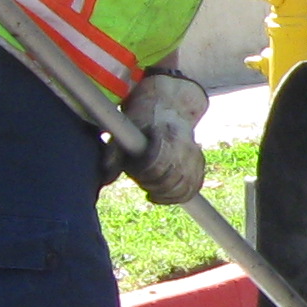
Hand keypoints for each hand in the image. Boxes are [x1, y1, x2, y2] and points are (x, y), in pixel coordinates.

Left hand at [115, 69, 208, 205]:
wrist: (168, 109)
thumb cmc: (143, 120)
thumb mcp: (124, 129)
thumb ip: (114, 153)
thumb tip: (107, 179)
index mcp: (168, 133)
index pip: (158, 164)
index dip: (143, 172)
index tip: (132, 167)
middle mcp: (187, 146)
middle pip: (170, 179)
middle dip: (151, 184)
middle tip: (139, 177)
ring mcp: (195, 157)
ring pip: (183, 187)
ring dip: (162, 193)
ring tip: (148, 189)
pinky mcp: (199, 166)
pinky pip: (192, 189)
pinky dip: (176, 197)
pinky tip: (159, 196)